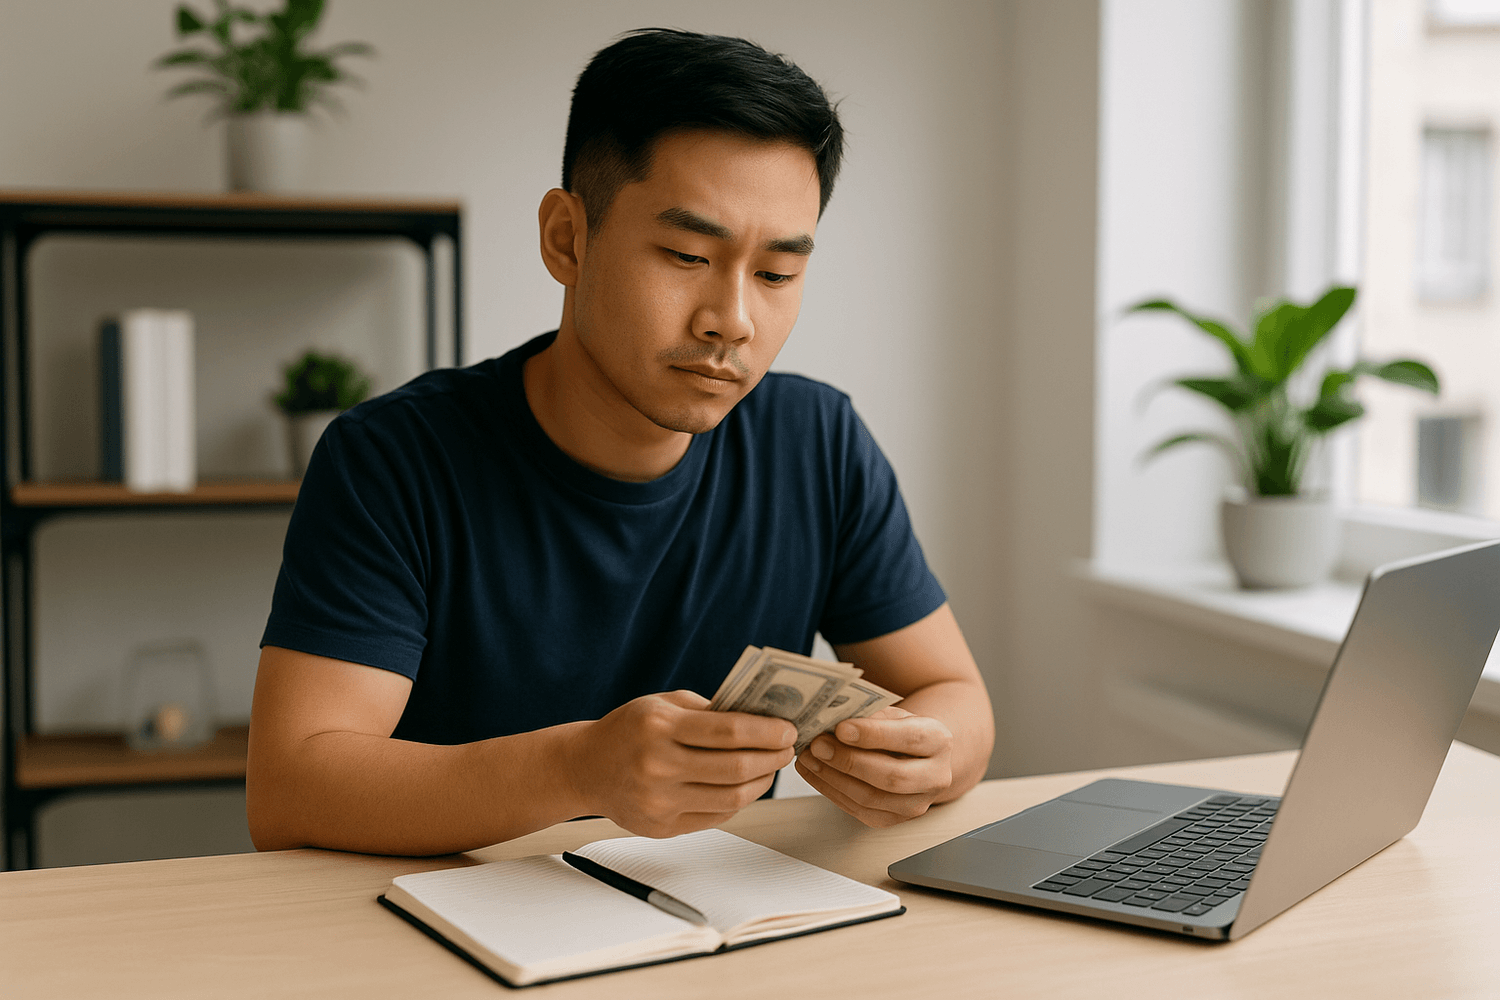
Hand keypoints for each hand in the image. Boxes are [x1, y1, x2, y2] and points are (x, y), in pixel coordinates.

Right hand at [570, 690, 796, 837]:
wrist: (584, 768)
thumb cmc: (629, 729)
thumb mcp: (663, 704)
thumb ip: (708, 710)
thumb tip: (761, 721)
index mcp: (659, 726)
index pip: (728, 731)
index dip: (767, 732)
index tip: (789, 729)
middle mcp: (658, 765)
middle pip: (735, 768)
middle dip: (772, 757)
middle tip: (788, 748)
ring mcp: (659, 801)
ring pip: (731, 797)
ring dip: (762, 782)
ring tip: (771, 767)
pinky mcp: (662, 827)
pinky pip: (716, 815)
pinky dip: (739, 800)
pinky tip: (746, 785)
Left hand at [795, 707, 953, 826]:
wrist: (916, 757)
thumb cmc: (899, 730)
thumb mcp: (893, 714)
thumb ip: (869, 715)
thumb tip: (830, 718)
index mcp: (939, 741)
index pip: (909, 738)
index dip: (874, 734)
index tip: (841, 727)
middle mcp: (936, 777)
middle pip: (892, 776)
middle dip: (849, 761)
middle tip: (818, 745)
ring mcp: (916, 804)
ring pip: (871, 798)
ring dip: (833, 778)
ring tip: (809, 757)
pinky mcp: (894, 819)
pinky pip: (858, 810)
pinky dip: (831, 790)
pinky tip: (814, 772)